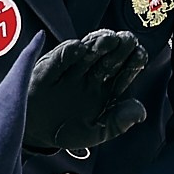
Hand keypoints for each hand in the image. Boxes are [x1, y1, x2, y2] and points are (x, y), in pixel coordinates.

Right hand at [24, 29, 148, 151]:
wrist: (32, 135)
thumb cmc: (65, 131)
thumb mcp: (95, 133)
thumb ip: (118, 123)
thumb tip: (140, 112)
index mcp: (105, 89)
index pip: (123, 72)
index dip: (132, 62)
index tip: (140, 54)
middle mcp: (89, 76)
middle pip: (107, 58)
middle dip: (118, 47)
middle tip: (127, 38)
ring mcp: (69, 71)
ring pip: (86, 53)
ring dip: (97, 44)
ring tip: (108, 38)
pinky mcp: (48, 71)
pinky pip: (58, 59)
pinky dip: (67, 52)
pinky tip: (78, 47)